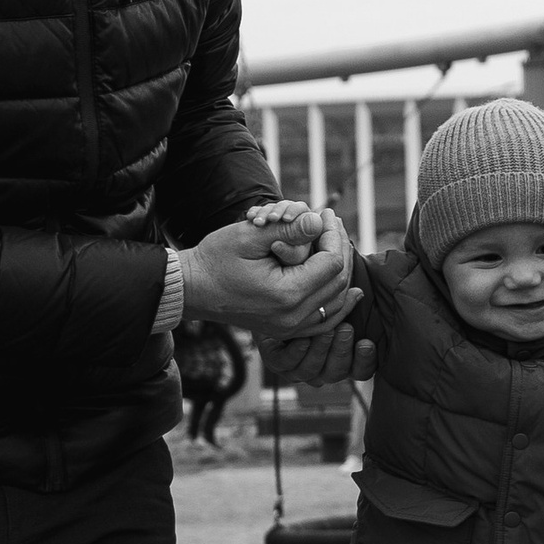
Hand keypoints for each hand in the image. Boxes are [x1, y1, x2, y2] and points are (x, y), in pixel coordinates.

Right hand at [186, 200, 353, 339]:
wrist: (192, 289)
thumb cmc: (215, 259)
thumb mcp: (250, 236)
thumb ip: (288, 229)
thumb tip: (319, 221)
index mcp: (286, 293)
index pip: (331, 262)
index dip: (333, 235)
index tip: (326, 213)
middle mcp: (293, 316)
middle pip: (338, 282)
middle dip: (340, 248)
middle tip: (333, 224)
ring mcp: (290, 328)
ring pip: (335, 302)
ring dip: (343, 272)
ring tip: (338, 244)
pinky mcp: (286, 329)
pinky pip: (324, 321)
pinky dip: (339, 304)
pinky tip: (351, 291)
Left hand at [260, 313, 375, 388]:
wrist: (275, 304)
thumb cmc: (312, 305)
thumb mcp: (332, 304)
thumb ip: (346, 304)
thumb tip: (359, 293)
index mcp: (342, 361)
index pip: (360, 371)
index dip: (365, 361)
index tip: (366, 343)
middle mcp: (322, 370)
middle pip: (336, 372)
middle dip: (342, 350)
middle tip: (345, 329)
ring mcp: (298, 370)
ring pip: (312, 370)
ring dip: (321, 350)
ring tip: (326, 331)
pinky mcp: (276, 362)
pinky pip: (287, 364)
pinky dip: (297, 353)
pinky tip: (302, 339)